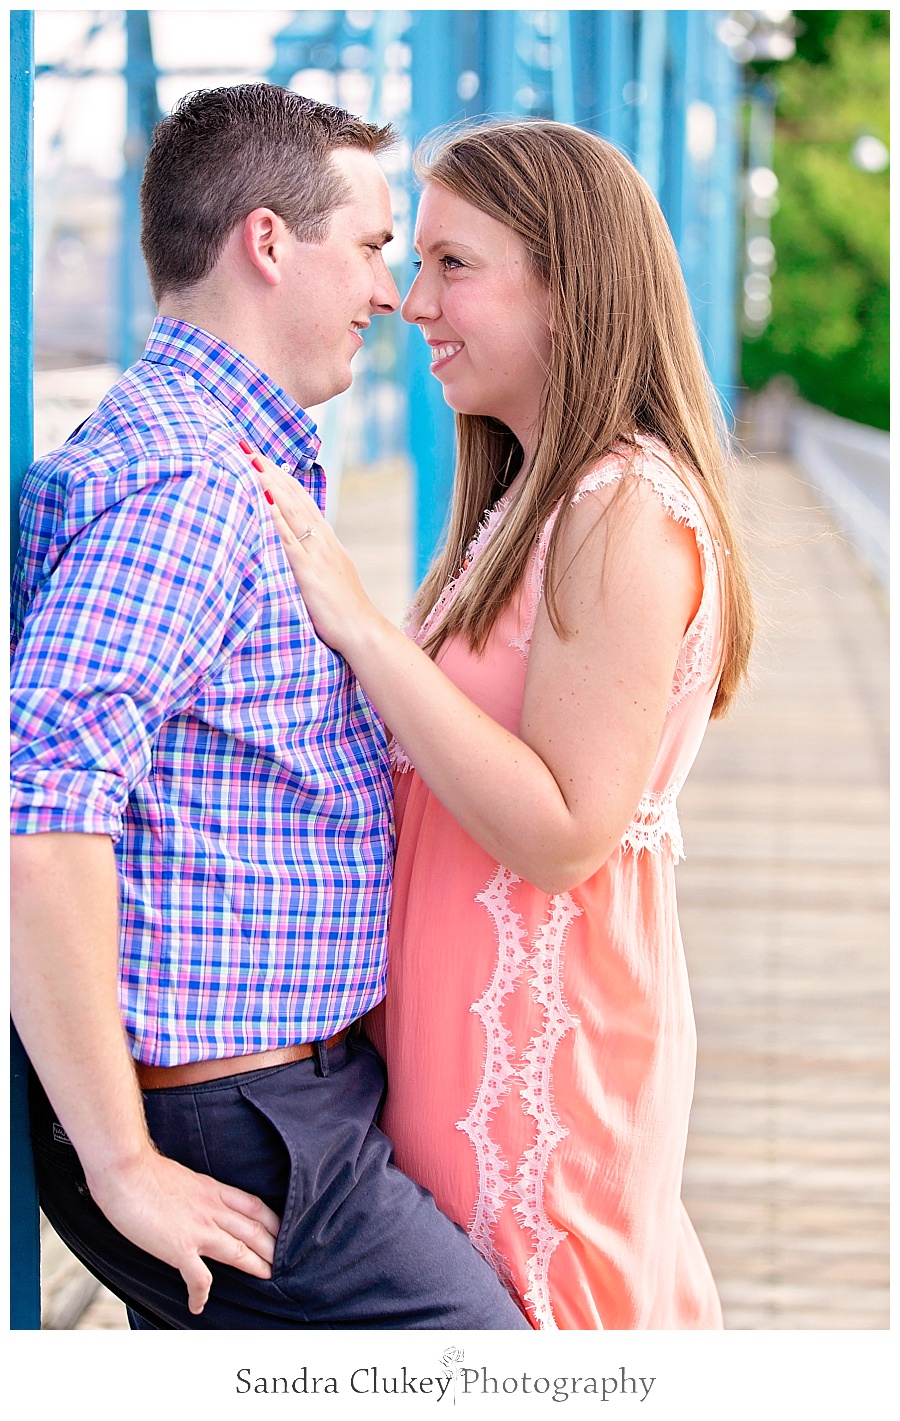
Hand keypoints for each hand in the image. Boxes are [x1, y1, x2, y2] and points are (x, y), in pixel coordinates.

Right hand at [88, 1146, 280, 1315]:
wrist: (125, 1170)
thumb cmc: (145, 1171)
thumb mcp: (184, 1177)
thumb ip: (198, 1192)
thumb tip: (199, 1203)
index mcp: (213, 1190)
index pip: (255, 1206)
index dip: (273, 1222)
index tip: (284, 1233)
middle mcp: (212, 1210)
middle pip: (254, 1230)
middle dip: (273, 1248)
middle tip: (287, 1263)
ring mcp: (198, 1229)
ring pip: (239, 1251)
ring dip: (256, 1267)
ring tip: (269, 1280)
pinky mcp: (179, 1248)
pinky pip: (198, 1277)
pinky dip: (201, 1294)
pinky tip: (198, 1306)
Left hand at [242, 445, 383, 657]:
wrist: (363, 631)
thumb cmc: (344, 611)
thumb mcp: (328, 577)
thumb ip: (312, 560)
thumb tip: (294, 552)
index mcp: (326, 540)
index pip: (300, 499)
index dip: (281, 476)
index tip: (261, 457)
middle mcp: (322, 540)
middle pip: (293, 496)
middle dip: (270, 470)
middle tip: (247, 446)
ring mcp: (316, 553)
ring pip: (290, 510)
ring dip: (269, 484)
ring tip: (250, 461)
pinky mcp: (308, 571)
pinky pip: (288, 538)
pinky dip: (274, 516)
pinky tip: (261, 500)